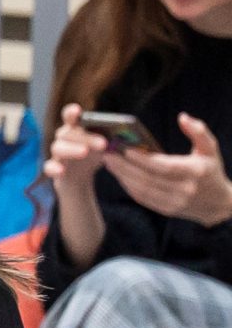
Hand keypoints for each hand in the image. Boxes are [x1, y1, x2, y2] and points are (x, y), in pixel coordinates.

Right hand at [44, 104, 109, 266]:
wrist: (78, 176)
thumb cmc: (94, 155)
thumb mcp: (105, 146)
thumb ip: (112, 140)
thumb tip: (135, 140)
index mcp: (76, 128)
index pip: (70, 116)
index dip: (72, 113)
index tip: (78, 111)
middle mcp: (64, 138)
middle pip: (68, 133)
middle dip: (85, 136)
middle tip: (102, 143)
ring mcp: (57, 153)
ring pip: (58, 147)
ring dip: (71, 149)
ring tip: (84, 153)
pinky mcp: (54, 168)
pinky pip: (48, 167)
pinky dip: (53, 168)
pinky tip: (61, 171)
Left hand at [105, 114, 231, 226]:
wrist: (219, 204)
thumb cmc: (211, 170)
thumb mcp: (210, 149)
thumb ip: (198, 131)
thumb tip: (183, 117)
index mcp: (195, 172)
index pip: (164, 167)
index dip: (143, 160)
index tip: (125, 149)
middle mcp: (185, 189)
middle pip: (148, 179)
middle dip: (125, 167)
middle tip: (107, 154)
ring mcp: (175, 202)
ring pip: (142, 190)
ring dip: (123, 177)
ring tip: (109, 162)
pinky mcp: (167, 210)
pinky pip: (143, 198)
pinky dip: (129, 187)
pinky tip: (119, 175)